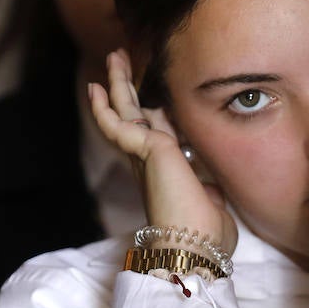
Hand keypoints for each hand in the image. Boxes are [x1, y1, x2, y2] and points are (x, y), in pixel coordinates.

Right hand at [89, 49, 236, 256]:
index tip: (147, 98)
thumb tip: (209, 178)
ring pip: (126, 112)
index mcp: (165, 171)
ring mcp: (147, 157)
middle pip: (135, 115)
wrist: (196, 250)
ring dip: (117, 84)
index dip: (149, 111)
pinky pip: (118, 125)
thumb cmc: (207, 236)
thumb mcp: (212, 197)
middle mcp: (151, 162)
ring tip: (113, 57)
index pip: (154, 132)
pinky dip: (104, 109)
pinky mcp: (149, 151)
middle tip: (120, 61)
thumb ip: (206, 182)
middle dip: (128, 88)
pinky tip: (96, 90)